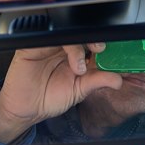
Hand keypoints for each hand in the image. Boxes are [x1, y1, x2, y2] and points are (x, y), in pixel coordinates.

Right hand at [0, 43, 121, 142]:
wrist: (26, 110)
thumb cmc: (50, 98)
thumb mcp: (79, 91)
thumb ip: (98, 82)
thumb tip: (118, 80)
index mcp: (75, 55)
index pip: (90, 42)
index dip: (101, 43)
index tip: (111, 51)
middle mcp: (62, 48)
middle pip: (80, 34)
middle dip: (92, 39)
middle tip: (99, 49)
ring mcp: (48, 45)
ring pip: (66, 35)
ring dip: (78, 48)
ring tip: (79, 68)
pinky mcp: (32, 46)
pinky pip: (47, 38)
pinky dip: (59, 45)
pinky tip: (67, 61)